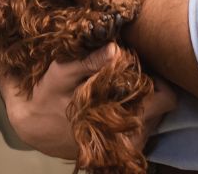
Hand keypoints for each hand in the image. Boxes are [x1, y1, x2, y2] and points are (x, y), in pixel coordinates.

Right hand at [2, 46, 178, 159]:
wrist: (33, 128)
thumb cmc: (47, 97)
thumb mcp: (61, 74)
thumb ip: (89, 62)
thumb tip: (116, 48)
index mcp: (122, 119)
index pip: (165, 98)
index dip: (157, 77)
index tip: (140, 63)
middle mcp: (131, 137)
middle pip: (163, 106)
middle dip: (150, 86)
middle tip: (129, 71)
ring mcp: (129, 145)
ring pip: (155, 116)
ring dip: (142, 99)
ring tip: (119, 85)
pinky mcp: (124, 148)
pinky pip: (144, 126)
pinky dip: (134, 111)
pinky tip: (114, 101)